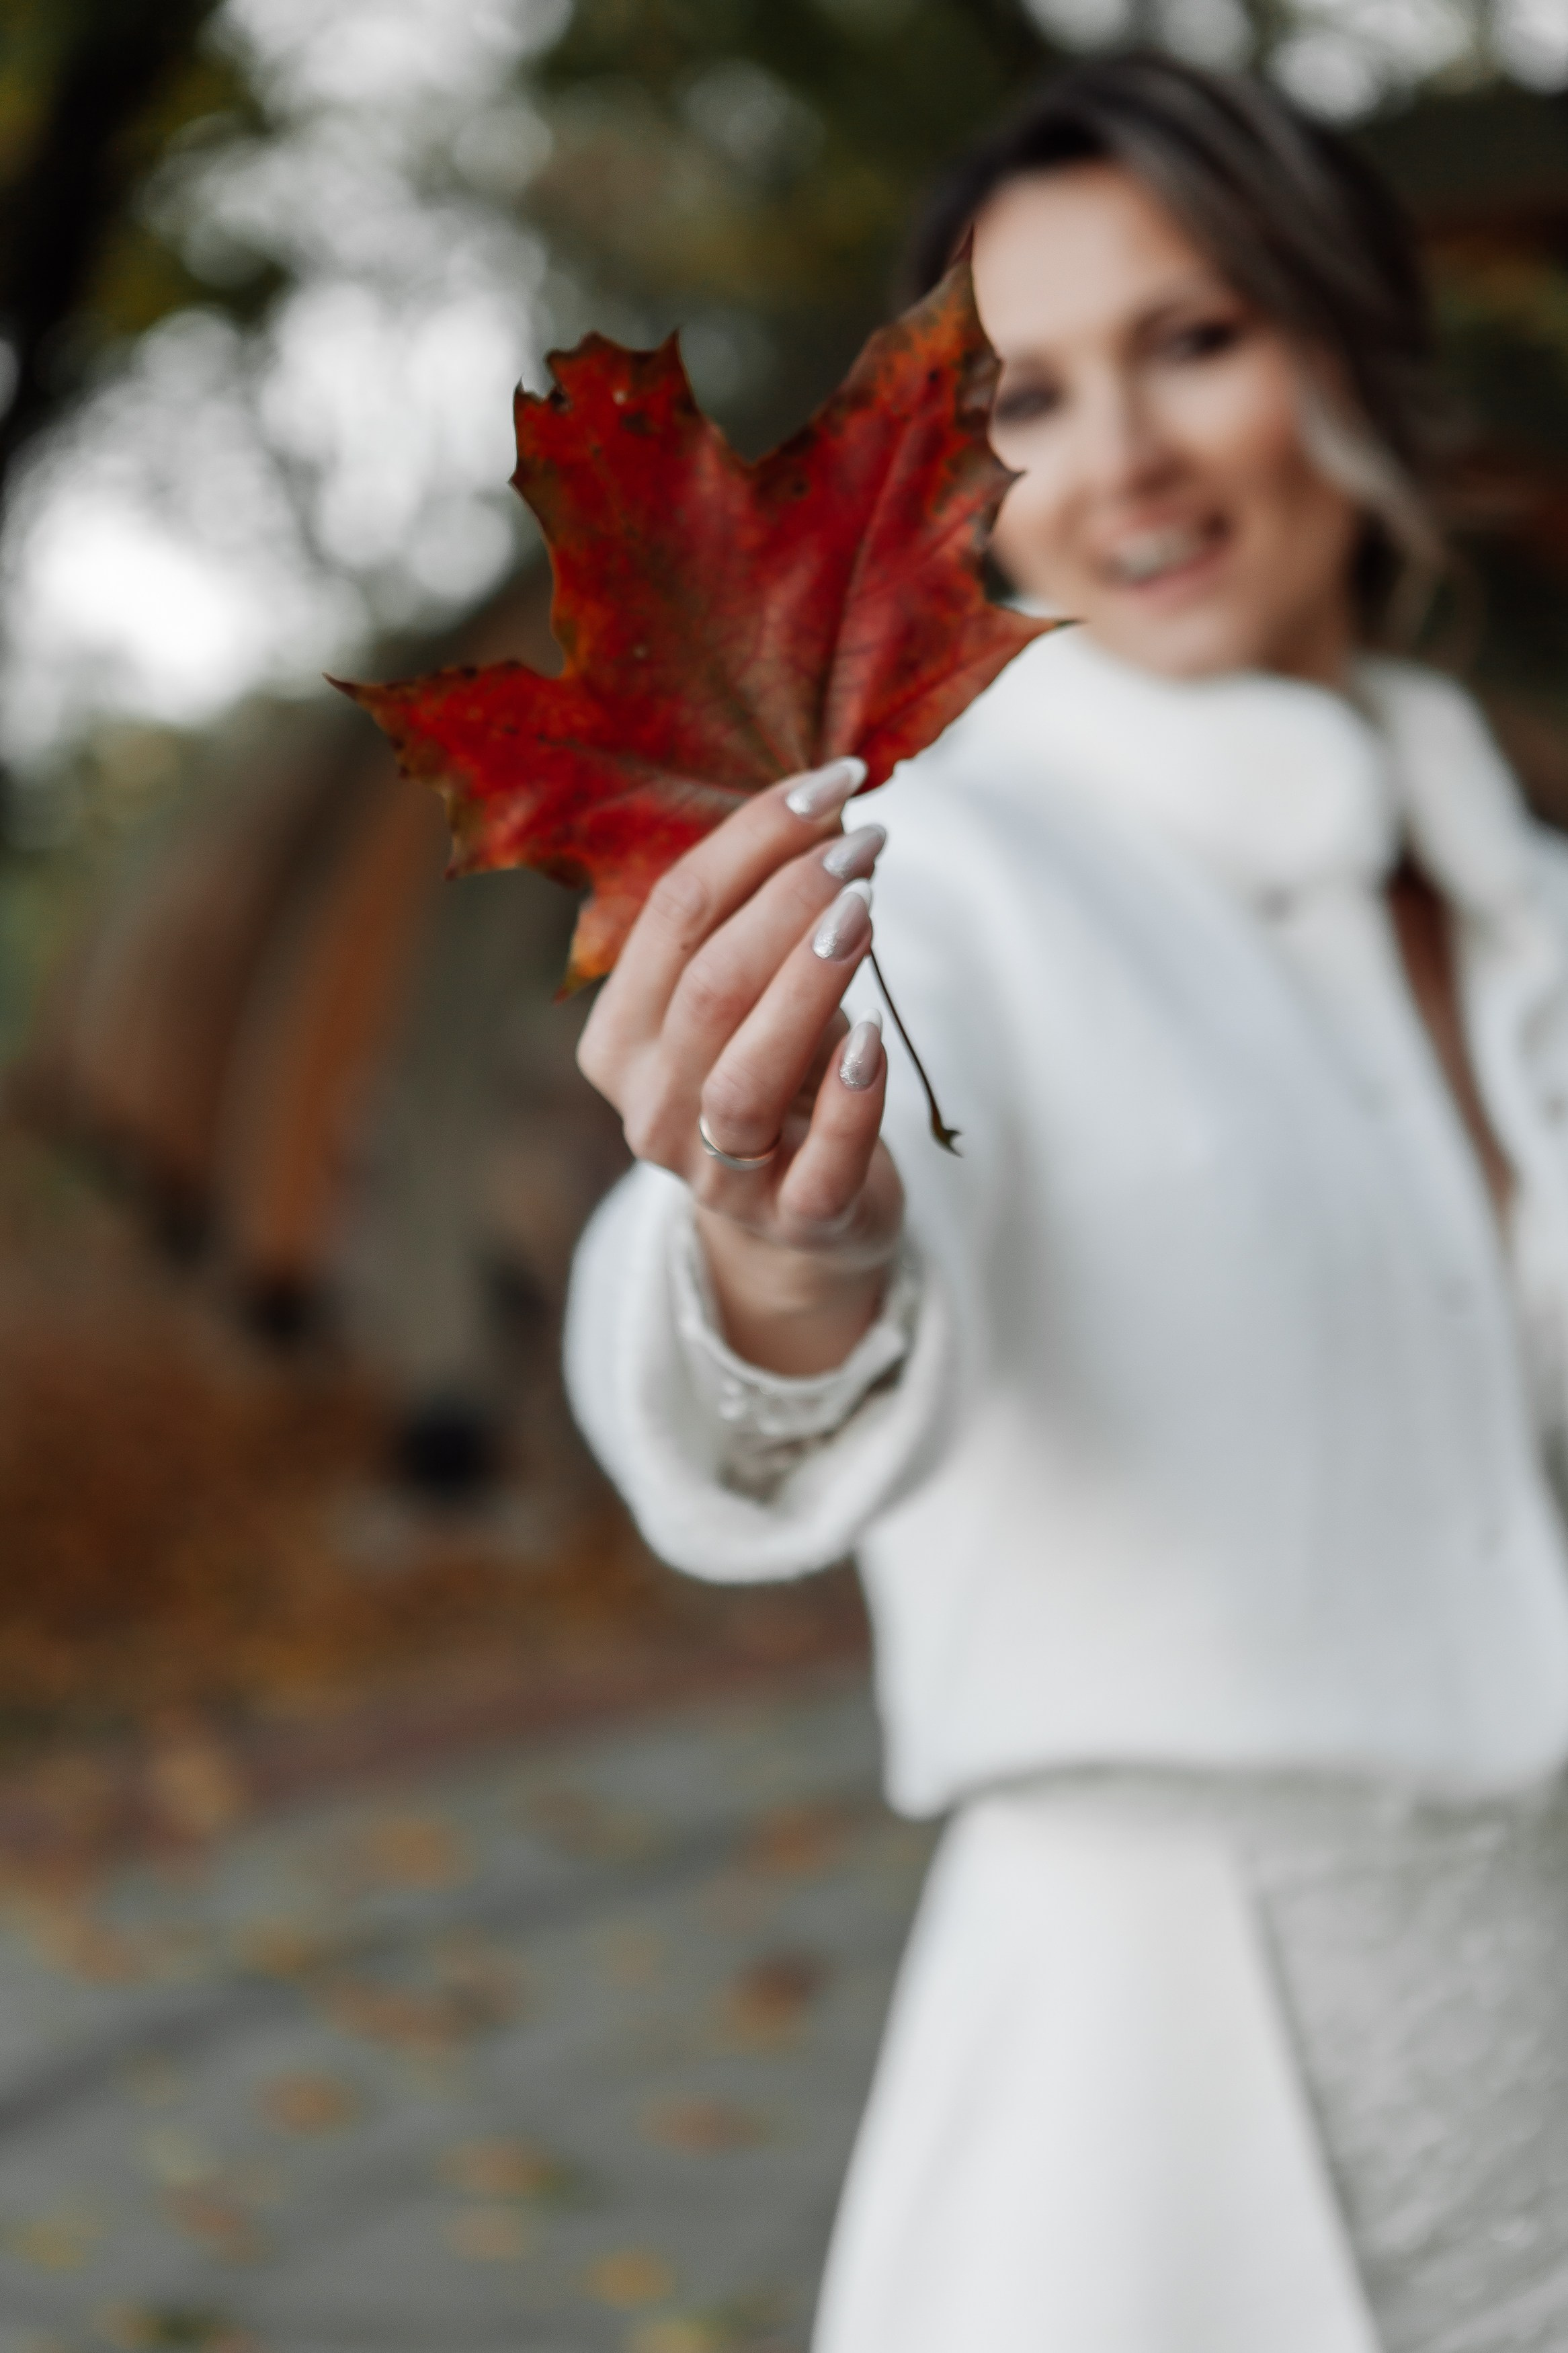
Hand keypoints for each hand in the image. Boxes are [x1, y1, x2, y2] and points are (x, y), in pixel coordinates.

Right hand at [577, 758, 903, 1373]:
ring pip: (743, 1075)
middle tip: (865, 845)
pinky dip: (851, 1098)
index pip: (672, 918)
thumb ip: (761, 923)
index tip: (832, 784)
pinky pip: (819, 1163)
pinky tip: (875, 1036)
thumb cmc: (777, 1079)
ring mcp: (719, 1176)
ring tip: (867, 912)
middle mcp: (653, 1110)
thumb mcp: (748, 1001)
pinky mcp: (797, 1222)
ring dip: (808, 984)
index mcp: (621, 1041)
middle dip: (788, 900)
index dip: (752, 839)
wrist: (804, 1222)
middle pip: (707, 988)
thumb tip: (833, 811)